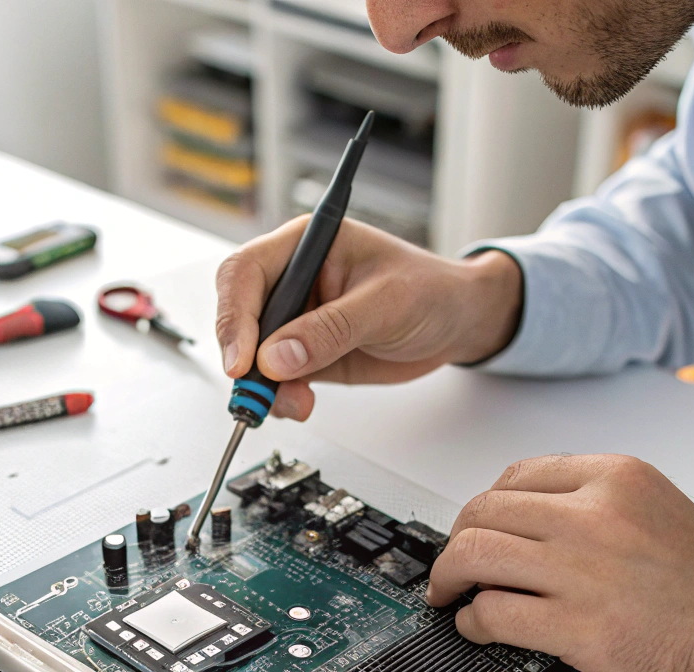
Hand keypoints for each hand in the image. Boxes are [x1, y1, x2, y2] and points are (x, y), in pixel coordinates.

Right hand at [214, 217, 522, 419]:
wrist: (458, 323)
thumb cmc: (431, 291)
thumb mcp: (386, 304)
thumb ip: (330, 330)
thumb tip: (276, 357)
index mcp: (307, 245)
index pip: (247, 273)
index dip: (236, 317)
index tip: (244, 361)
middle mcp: (294, 280)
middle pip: (239, 316)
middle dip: (243, 358)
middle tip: (256, 394)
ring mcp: (297, 320)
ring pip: (253, 355)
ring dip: (262, 387)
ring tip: (292, 404)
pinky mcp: (305, 354)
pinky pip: (276, 379)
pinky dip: (281, 397)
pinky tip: (300, 403)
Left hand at [426, 454, 693, 671]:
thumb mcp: (651, 508)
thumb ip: (587, 501)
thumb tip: (515, 517)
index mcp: (613, 479)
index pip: (515, 476)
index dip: (483, 507)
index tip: (476, 528)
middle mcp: (593, 517)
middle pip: (482, 513)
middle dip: (455, 540)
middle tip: (453, 564)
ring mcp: (581, 571)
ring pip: (474, 555)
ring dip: (448, 576)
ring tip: (450, 593)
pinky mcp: (576, 627)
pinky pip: (491, 612)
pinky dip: (471, 620)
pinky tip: (477, 626)